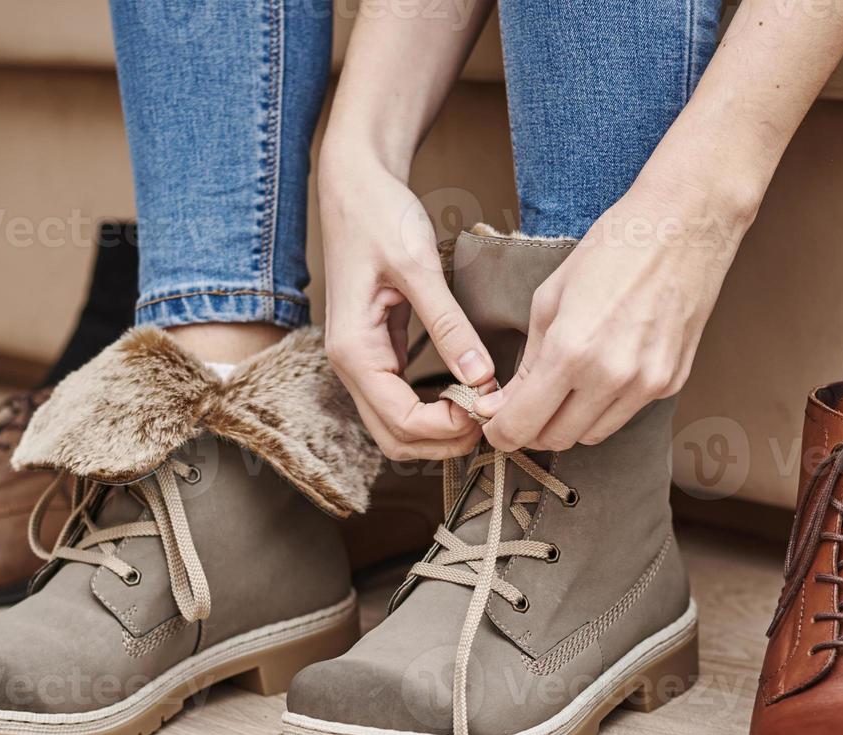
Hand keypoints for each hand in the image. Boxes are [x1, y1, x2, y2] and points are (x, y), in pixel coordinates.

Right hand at [319, 154, 494, 460]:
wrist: (354, 185)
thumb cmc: (378, 216)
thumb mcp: (417, 266)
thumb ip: (448, 324)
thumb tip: (481, 376)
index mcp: (354, 350)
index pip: (400, 421)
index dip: (447, 428)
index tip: (488, 408)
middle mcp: (351, 365)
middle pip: (395, 438)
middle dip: (443, 442)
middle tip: (491, 420)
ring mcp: (362, 361)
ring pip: (395, 427)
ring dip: (438, 433)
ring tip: (483, 411)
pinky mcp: (376, 352)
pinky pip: (400, 401)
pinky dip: (432, 412)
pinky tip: (466, 396)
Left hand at [475, 181, 742, 450]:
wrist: (684, 226)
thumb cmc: (612, 249)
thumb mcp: (551, 298)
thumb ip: (528, 360)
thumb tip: (501, 402)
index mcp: (573, 351)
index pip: (523, 424)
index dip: (501, 432)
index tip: (495, 424)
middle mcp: (612, 377)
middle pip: (557, 439)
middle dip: (532, 430)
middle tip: (523, 408)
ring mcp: (647, 384)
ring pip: (593, 435)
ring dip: (569, 422)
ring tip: (563, 389)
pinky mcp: (671, 382)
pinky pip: (625, 413)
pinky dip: (605, 405)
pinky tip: (604, 371)